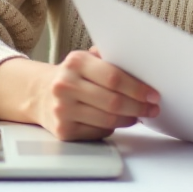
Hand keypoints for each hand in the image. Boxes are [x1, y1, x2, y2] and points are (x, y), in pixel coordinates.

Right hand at [38, 49, 159, 140]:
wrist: (39, 93)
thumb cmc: (72, 76)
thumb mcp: (86, 60)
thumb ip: (110, 60)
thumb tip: (143, 69)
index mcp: (75, 62)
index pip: (114, 77)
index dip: (137, 88)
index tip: (153, 94)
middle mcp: (65, 86)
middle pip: (113, 101)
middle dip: (138, 106)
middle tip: (152, 108)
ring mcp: (62, 110)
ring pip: (108, 120)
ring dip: (129, 119)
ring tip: (139, 115)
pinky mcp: (63, 131)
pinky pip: (98, 132)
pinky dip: (113, 128)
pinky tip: (119, 121)